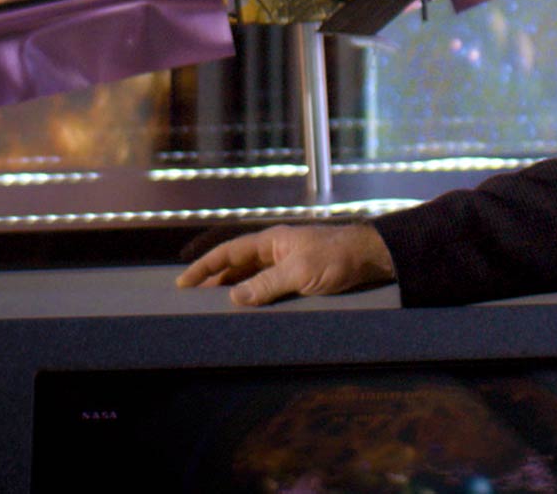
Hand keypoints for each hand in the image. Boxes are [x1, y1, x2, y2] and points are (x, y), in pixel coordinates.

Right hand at [175, 223, 395, 305]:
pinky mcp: (301, 279)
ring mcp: (288, 264)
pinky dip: (257, 299)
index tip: (183, 282)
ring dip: (236, 293)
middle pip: (238, 267)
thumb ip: (267, 284)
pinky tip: (251, 313)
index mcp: (272, 242)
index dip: (205, 267)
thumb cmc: (338, 257)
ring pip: (253, 280)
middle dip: (215, 282)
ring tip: (216, 310)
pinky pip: (271, 289)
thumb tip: (235, 297)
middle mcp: (277, 251)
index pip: (229, 253)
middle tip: (192, 301)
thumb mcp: (301, 272)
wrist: (373, 258)